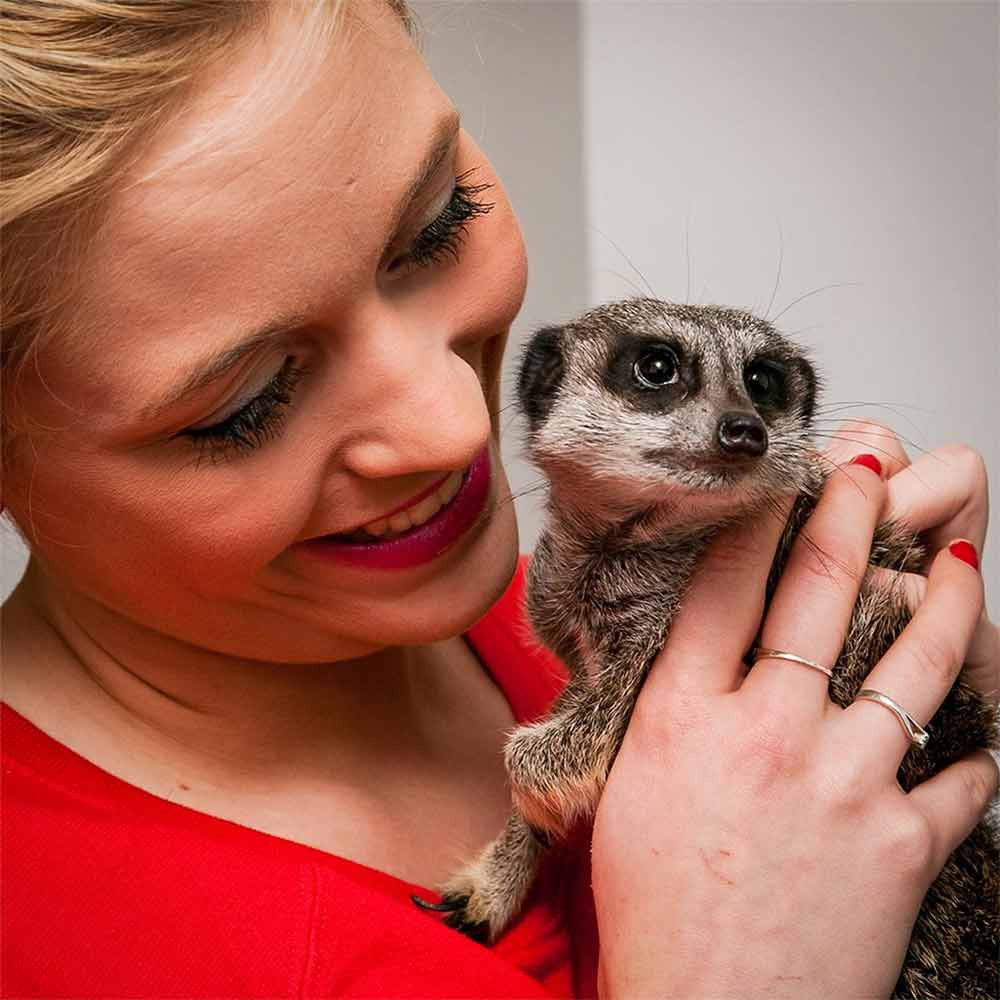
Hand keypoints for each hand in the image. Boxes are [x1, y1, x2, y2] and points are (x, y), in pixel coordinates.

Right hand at [592, 430, 997, 998]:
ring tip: (963, 560)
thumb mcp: (628, 792)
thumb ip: (666, 715)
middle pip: (818, 595)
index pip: (722, 587)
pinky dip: (976, 743)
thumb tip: (693, 659)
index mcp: (684, 719)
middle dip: (852, 516)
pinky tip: (982, 724)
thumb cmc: (655, 911)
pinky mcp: (904, 842)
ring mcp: (844, 783)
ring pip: (915, 663)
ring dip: (947, 601)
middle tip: (872, 470)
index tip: (776, 479)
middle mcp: (768, 733)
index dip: (753, 519)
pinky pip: (962, 772)